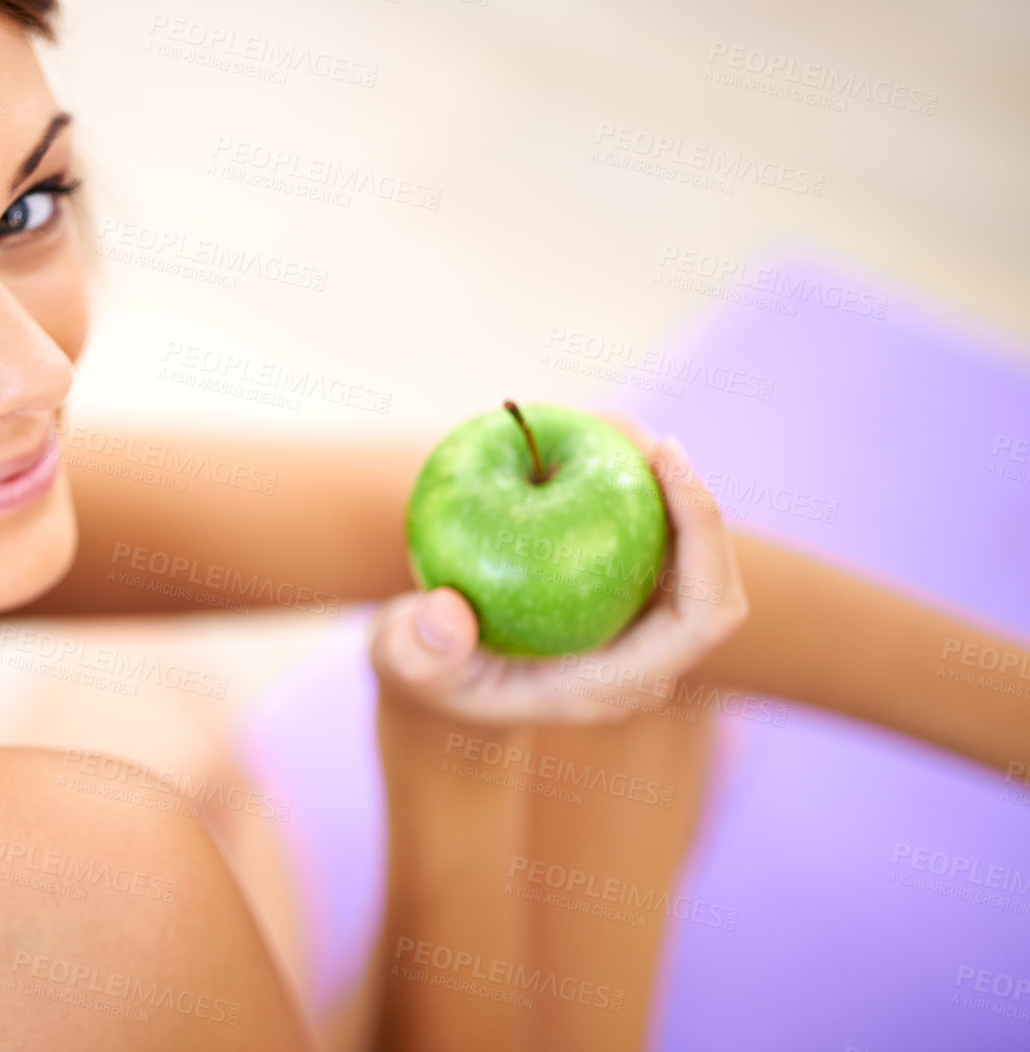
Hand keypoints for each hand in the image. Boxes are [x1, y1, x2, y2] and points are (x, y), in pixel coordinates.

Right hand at [367, 415, 748, 723]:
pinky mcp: (622, 606)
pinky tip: (594, 446)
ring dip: (668, 492)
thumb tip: (448, 614)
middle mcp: (639, 663)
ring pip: (689, 558)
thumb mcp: (399, 662)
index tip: (665, 463)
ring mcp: (635, 636)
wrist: (432, 675)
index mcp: (608, 684)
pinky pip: (654, 544)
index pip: (700, 619)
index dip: (705, 539)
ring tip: (607, 430)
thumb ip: (417, 650)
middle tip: (650, 440)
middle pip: (715, 583)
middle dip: (700, 507)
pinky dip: (636, 493)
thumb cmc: (419, 670)